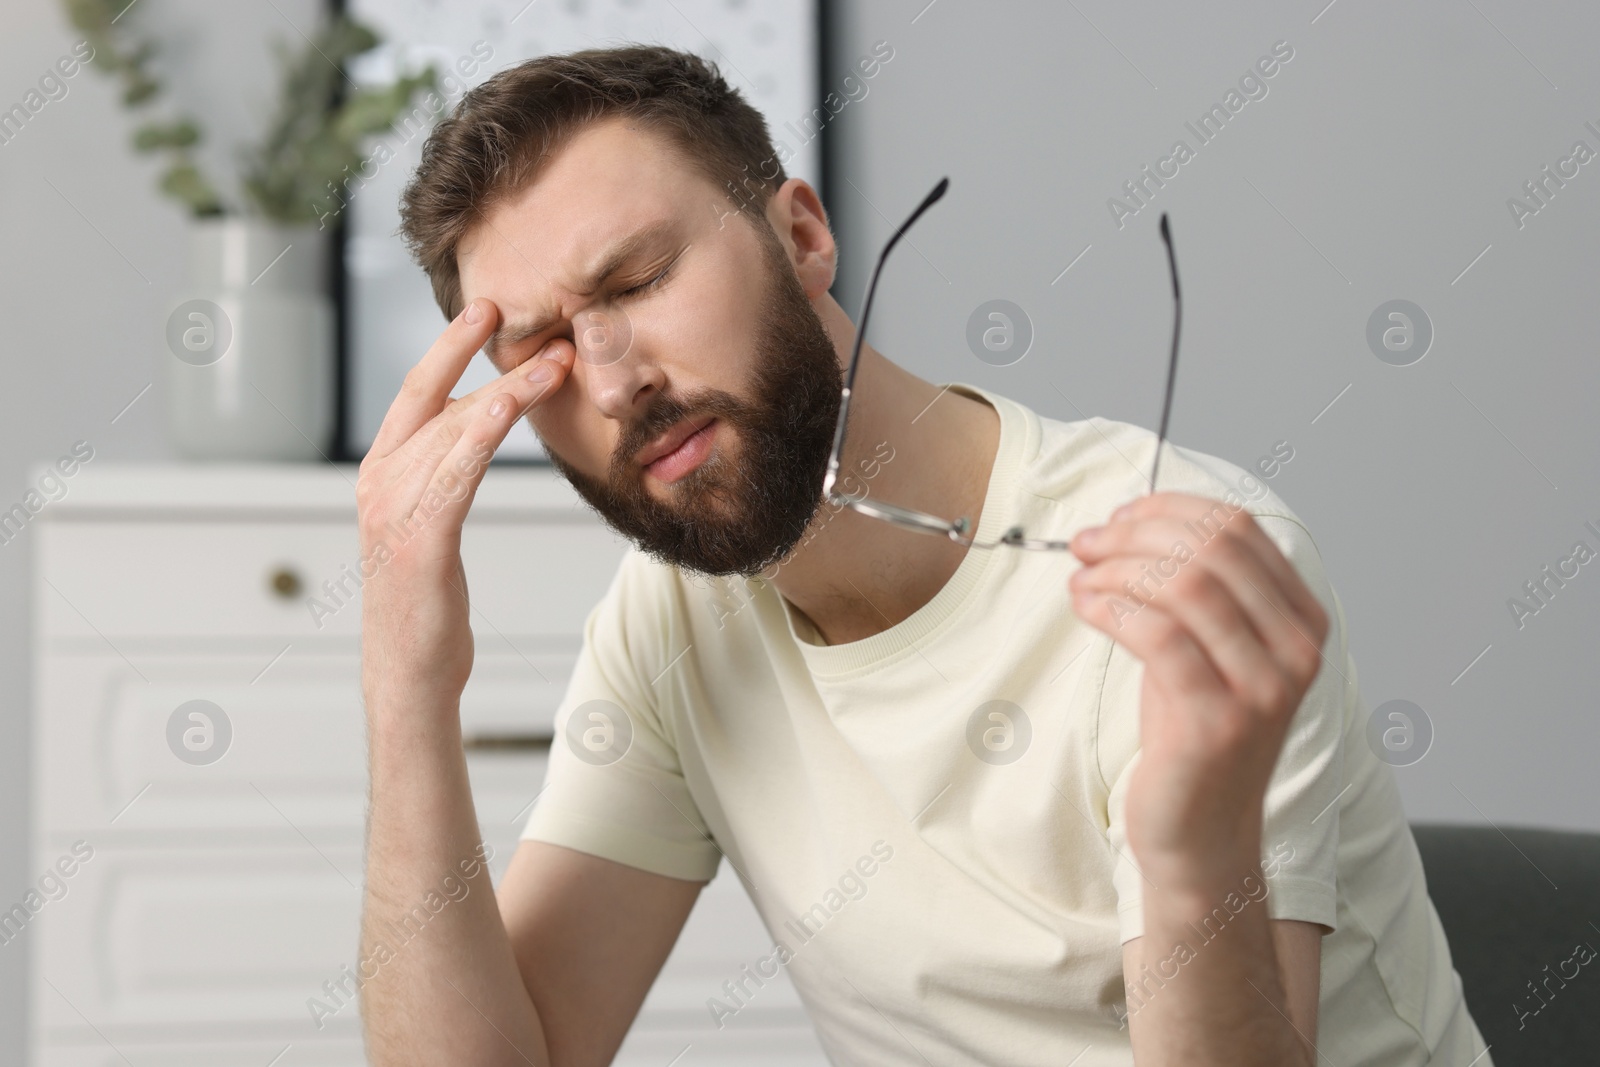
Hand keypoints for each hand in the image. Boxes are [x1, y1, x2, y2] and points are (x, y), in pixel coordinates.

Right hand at [357, 298, 574, 713]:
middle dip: (470, 349)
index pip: (416, 394)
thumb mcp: (432, 524)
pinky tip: (508, 409)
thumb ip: (446, 476)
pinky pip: (455, 476)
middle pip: (431, 398)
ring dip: (507, 391)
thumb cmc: (427, 600)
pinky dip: (481, 437)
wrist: (410, 671)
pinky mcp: (420, 541)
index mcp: (381, 473)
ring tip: (555, 362)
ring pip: (455, 431)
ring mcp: (395, 510)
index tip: (485, 311)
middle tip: (515, 309)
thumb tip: (476, 432)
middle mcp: (379, 482)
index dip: (449, 348)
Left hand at [1067, 492, 1329, 893]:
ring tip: (1081, 579)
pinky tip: (1085, 607)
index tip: (1119, 517)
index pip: (1238, 528)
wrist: (1201, 831)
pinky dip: (1112, 609)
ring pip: (1185, 585)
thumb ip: (1187, 587)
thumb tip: (1125, 523)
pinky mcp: (1218, 721)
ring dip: (1118, 569)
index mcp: (1300, 619)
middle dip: (1135, 534)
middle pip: (1211, 549)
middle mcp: (1296, 649)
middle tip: (1087, 545)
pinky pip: (1159, 636)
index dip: (1169, 510)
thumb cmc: (1192, 733)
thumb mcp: (1203, 648)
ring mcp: (1263, 687)